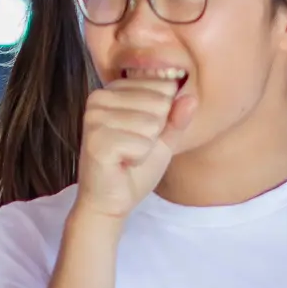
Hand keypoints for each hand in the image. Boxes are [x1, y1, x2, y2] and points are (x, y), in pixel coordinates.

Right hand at [73, 77, 177, 221]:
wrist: (110, 201)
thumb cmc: (134, 168)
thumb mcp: (163, 138)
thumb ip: (177, 117)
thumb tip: (191, 97)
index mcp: (114, 89)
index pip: (163, 86)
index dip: (162, 117)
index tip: (139, 133)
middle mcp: (99, 97)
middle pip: (159, 102)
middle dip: (154, 132)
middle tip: (133, 147)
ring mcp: (95, 117)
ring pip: (151, 123)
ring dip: (146, 147)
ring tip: (127, 155)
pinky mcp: (96, 140)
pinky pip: (141, 143)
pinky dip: (138, 159)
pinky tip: (121, 163)